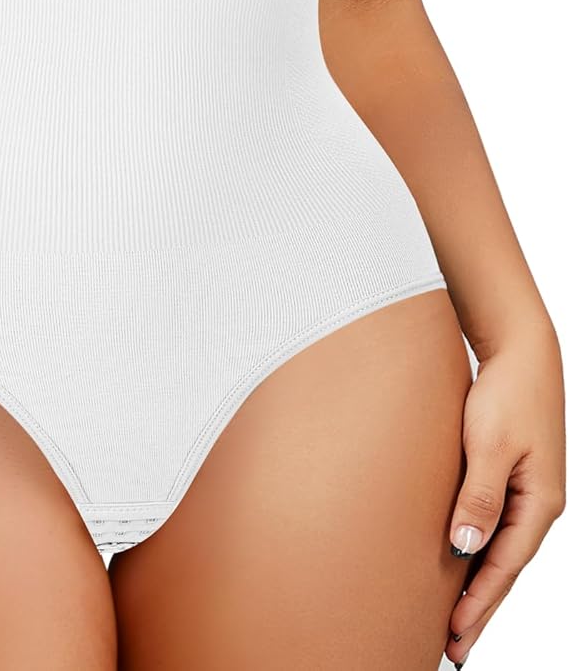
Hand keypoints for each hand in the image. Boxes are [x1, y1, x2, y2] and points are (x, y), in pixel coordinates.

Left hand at [445, 323, 565, 665]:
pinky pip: (494, 526)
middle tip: (451, 648)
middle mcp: (537, 505)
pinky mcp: (511, 477)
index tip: (453, 636)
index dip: (477, 604)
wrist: (520, 349)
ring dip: (477, 584)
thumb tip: (464, 549)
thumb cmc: (507, 391)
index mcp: (539, 503)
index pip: (503, 568)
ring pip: (499, 550)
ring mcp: (526, 492)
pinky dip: (478, 552)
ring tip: (452, 619)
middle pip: (504, 568)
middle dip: (478, 609)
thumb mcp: (489, 444)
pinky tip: (460, 564)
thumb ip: (478, 497)